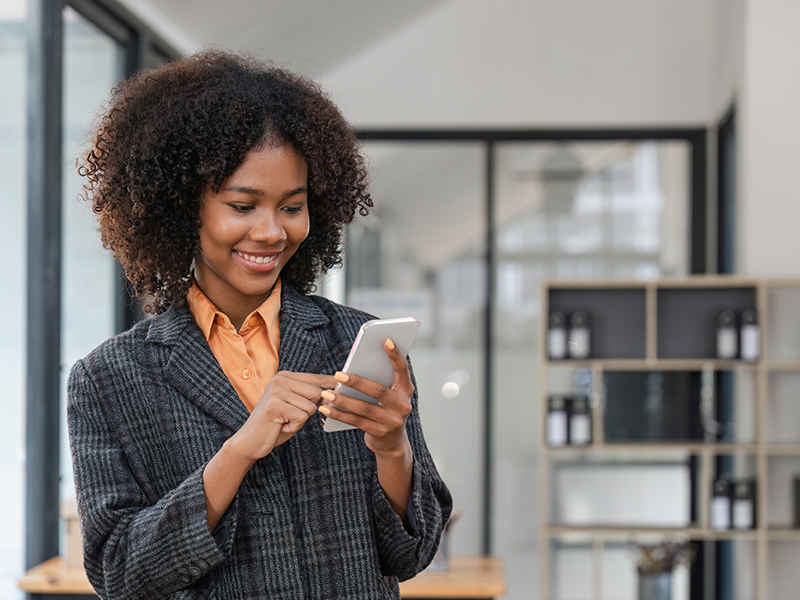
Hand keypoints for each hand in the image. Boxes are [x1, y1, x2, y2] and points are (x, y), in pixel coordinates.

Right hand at [228, 371, 335, 460]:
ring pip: (311, 406)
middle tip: (291, 416)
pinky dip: (294, 426)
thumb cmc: (276, 424)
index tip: (342, 386)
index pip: (316, 378)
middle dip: (310, 409)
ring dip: (301, 419)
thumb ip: (311, 397)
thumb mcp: (295, 406)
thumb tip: (334, 392)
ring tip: (284, 421)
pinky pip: (302, 417)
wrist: (250, 441)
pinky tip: (281, 426)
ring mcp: (276, 391)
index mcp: (285, 376)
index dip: (331, 385)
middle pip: (317, 392)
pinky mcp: (275, 405)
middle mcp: (279, 379)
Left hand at [319, 339, 413, 457]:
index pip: (402, 369)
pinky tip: (326, 409)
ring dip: (343, 400)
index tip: (386, 340)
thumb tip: (355, 365)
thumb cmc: (385, 409)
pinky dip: (340, 414)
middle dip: (356, 382)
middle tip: (338, 374)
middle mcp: (403, 405)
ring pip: (364, 408)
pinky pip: (356, 422)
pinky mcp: (380, 433)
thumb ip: (379, 380)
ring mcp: (392, 421)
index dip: (395, 355)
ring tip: (327, 393)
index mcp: (405, 390)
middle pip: (378, 390)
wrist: (392, 442)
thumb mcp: (389, 395)